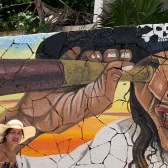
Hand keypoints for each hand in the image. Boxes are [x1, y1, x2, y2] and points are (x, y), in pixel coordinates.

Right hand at [10, 47, 132, 133]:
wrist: (41, 116)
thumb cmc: (70, 114)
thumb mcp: (94, 103)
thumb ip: (108, 85)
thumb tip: (122, 68)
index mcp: (98, 90)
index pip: (112, 73)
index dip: (119, 64)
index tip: (126, 56)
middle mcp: (87, 82)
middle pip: (101, 64)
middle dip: (106, 57)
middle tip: (107, 55)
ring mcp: (73, 75)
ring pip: (86, 59)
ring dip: (91, 54)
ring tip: (92, 55)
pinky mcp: (60, 70)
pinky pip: (68, 57)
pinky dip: (73, 52)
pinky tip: (77, 51)